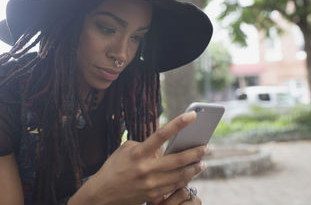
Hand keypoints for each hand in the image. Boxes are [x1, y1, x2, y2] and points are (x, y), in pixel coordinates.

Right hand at [74, 111, 207, 204]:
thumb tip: (162, 147)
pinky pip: (175, 185)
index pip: (162, 134)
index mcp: (138, 153)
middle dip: (196, 151)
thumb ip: (145, 145)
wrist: (102, 195)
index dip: (178, 123)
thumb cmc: (113, 168)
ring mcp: (151, 183)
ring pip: (180, 174)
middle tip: (208, 146)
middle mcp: (146, 168)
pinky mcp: (154, 195)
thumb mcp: (125, 150)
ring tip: (203, 160)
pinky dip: (186, 178)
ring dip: (195, 166)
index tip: (192, 115)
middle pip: (178, 159)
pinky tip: (192, 173)